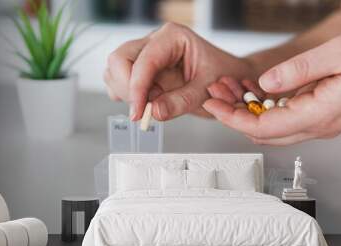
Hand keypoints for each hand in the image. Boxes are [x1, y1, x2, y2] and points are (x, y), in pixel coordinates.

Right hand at [104, 23, 253, 120]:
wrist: (227, 79)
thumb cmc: (221, 78)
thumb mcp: (206, 91)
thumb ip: (180, 102)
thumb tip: (154, 112)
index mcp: (172, 38)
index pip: (144, 60)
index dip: (137, 89)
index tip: (139, 113)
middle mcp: (154, 42)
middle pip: (119, 59)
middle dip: (127, 88)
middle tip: (145, 109)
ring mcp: (144, 55)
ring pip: (114, 70)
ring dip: (125, 92)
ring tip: (151, 104)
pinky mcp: (140, 70)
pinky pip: (118, 80)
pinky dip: (125, 95)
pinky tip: (145, 102)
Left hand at [203, 34, 340, 145]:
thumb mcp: (338, 55)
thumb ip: (299, 70)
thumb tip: (266, 82)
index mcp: (319, 114)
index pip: (261, 127)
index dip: (232, 119)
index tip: (214, 107)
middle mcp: (317, 125)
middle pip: (262, 132)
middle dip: (234, 116)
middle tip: (217, 97)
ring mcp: (319, 123)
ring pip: (271, 127)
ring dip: (247, 112)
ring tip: (230, 91)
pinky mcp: (320, 115)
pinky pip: (284, 118)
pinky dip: (264, 108)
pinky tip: (255, 92)